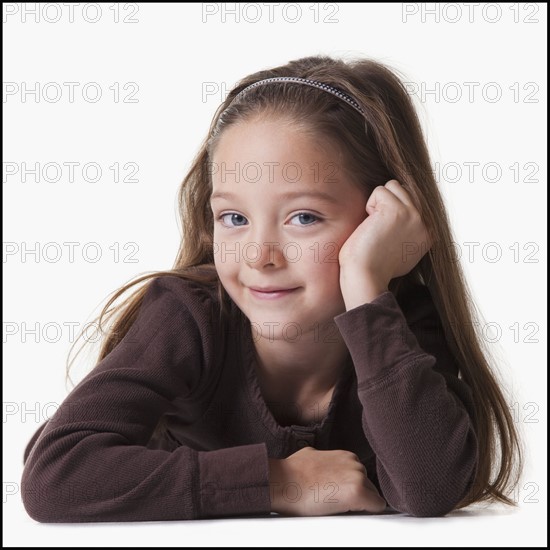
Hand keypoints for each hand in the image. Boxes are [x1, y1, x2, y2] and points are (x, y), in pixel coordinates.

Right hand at [269, 447, 386, 515]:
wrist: (283, 481)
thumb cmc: (292, 471)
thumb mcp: (313, 455)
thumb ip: (327, 460)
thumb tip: (325, 464)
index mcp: (346, 456)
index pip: (360, 476)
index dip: (351, 488)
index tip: (342, 495)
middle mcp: (355, 464)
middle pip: (368, 485)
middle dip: (357, 495)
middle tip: (337, 502)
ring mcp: (357, 477)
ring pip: (372, 495)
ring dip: (361, 503)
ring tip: (338, 507)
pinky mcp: (358, 493)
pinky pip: (377, 506)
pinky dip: (369, 512)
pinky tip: (353, 514)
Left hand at [338, 180, 431, 306]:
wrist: (366, 276)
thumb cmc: (374, 265)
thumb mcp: (403, 249)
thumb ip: (409, 230)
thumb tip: (406, 209)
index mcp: (429, 232)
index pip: (414, 199)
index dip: (392, 210)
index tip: (384, 234)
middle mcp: (426, 223)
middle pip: (405, 189)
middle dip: (386, 203)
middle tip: (378, 229)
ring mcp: (414, 215)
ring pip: (393, 186)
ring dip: (378, 202)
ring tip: (375, 226)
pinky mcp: (397, 211)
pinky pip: (380, 191)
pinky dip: (369, 205)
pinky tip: (370, 226)